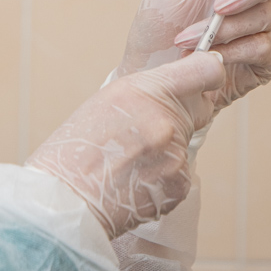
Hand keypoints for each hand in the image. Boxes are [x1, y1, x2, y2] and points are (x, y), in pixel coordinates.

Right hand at [27, 52, 226, 239]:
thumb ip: (146, 93)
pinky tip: (132, 183)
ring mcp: (175, 155)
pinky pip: (178, 176)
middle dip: (178, 118)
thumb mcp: (105, 103)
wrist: (63, 201)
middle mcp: (166, 120)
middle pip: (197, 109)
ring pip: (183, 146)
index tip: (203, 78)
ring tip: (125, 166)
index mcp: (144, 91)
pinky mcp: (179, 185)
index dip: (207, 73)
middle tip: (140, 136)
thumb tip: (179, 89)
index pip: (206, 70)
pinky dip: (161, 180)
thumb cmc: (74, 152)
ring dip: (164, 154)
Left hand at [117, 0, 270, 119]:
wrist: (150, 77)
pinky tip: (206, 57)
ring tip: (186, 40)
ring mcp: (262, 24)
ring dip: (224, 28)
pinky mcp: (265, 58)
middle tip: (219, 6)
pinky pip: (263, 47)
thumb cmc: (158, 24)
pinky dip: (232, 51)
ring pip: (265, 14)